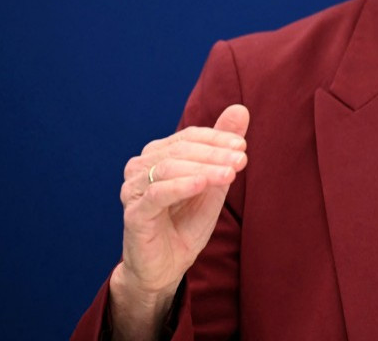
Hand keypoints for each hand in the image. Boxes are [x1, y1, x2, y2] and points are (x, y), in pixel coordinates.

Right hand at [114, 104, 249, 305]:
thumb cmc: (187, 222)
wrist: (166, 267)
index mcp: (159, 155)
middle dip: (215, 153)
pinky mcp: (134, 214)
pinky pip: (157, 194)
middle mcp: (141, 167)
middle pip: (180, 150)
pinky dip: (181, 186)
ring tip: (230, 174)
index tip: (243, 147)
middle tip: (242, 160)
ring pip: (169, 168)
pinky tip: (202, 184)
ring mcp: (134, 190)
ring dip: (204, 169)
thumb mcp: (213, 182)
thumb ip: (223, 147)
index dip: (217, 138)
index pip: (189, 136)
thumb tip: (241, 109)